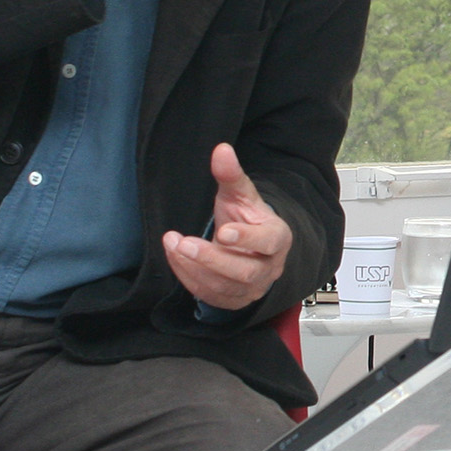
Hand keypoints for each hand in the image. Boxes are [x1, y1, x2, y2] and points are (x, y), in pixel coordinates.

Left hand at [162, 143, 292, 310]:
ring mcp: (252, 288)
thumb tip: (221, 150)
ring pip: (224, 286)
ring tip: (173, 245)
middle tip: (184, 242)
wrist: (249, 250)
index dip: (246, 238)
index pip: (268, 241)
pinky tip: (176, 258)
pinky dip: (189, 279)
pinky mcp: (233, 301)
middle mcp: (269, 268)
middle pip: (245, 271)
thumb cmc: (246, 219)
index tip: (222, 230)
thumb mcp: (240, 196)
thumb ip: (231, 175)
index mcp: (277, 238)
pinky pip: (210, 296)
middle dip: (211, 258)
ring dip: (194, 268)